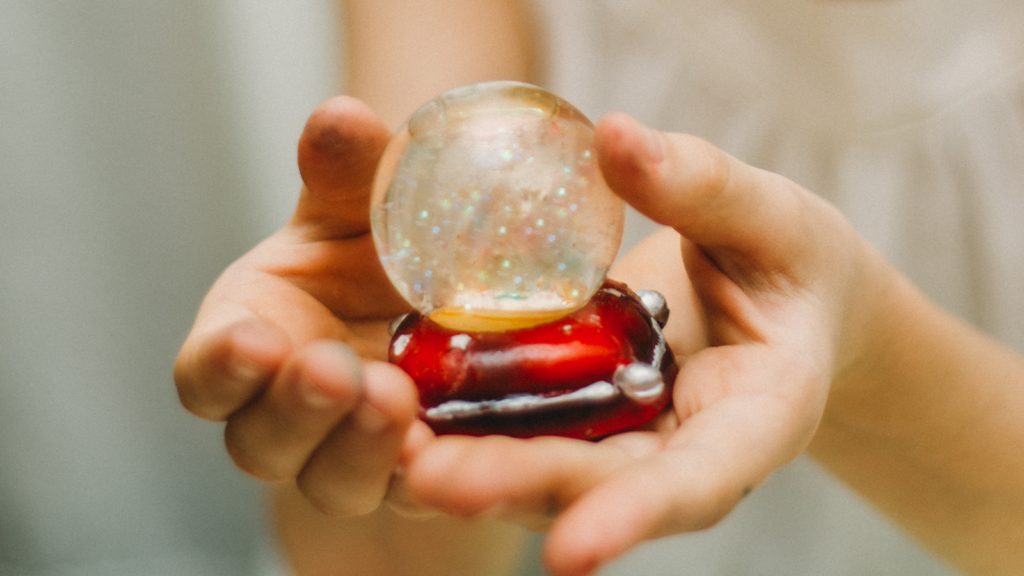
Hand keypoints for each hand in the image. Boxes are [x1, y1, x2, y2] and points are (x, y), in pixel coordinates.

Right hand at [173, 97, 427, 515]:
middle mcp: (287, 411)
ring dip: (357, 447)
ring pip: (331, 480)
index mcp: (251, 341)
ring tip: (395, 399)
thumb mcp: (364, 210)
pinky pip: (411, 493)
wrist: (442, 307)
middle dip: (295, 409)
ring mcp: (347, 454)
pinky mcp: (410, 477)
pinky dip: (427, 474)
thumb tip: (338, 116)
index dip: (221, 365)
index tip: (253, 337)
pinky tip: (453, 448)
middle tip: (332, 369)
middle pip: (263, 439)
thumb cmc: (375, 254)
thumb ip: (347, 173)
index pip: (208, 374)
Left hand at [401, 114, 875, 574]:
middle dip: (520, 487)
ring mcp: (628, 437)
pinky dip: (472, 422)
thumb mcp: (766, 217)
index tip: (570, 550)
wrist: (779, 293)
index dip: (635, 515)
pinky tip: (406, 410)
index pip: (700, 481)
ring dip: (477, 467)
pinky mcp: (585, 412)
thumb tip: (616, 136)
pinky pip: (529, 423)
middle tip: (431, 479)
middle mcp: (684, 449)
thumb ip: (701, 187)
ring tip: (397, 453)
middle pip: (601, 483)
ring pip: (552, 466)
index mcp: (755, 419)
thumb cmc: (790, 261)